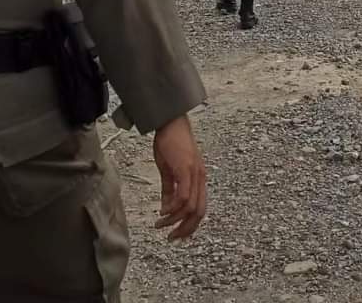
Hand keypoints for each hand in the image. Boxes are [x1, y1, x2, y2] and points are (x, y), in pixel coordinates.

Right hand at [152, 115, 206, 240]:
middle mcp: (200, 177)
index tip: (177, 235)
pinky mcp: (186, 169)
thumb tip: (166, 208)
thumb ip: (169, 189)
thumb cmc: (171, 143)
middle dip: (185, 229)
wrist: (171, 122)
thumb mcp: (169, 170)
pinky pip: (183, 195)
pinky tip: (163, 212)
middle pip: (199, 212)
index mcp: (199, 178)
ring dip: (175, 220)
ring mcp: (195, 173)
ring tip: (160, 225)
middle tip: (171, 238)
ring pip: (191, 207)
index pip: (201, 208)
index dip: (191, 225)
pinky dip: (173, 208)